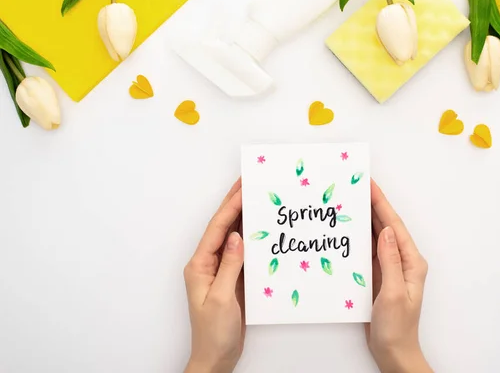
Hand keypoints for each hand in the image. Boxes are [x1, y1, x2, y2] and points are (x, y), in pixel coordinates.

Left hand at [184, 179, 244, 372]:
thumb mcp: (222, 299)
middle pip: (223, 228)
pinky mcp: (232, 279)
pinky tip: (261, 229)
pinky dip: (252, 238)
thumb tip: (238, 237)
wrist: (215, 358)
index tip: (243, 188)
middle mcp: (209, 264)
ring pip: (233, 237)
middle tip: (248, 182)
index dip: (230, 206)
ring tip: (257, 198)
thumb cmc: (213, 333)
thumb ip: (230, 266)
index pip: (217, 229)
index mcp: (200, 265)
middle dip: (234, 203)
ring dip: (244, 217)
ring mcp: (221, 271)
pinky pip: (243, 253)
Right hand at [366, 180, 431, 372]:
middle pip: (385, 226)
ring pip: (375, 237)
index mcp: (411, 262)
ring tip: (350, 201)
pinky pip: (368, 251)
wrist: (393, 352)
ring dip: (364, 219)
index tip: (369, 185)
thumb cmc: (397, 328)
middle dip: (372, 205)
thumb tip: (386, 231)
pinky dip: (358, 239)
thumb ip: (389, 261)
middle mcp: (401, 261)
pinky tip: (348, 231)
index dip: (381, 203)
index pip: (394, 226)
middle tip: (356, 186)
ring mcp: (389, 268)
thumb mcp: (393, 293)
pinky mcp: (378, 276)